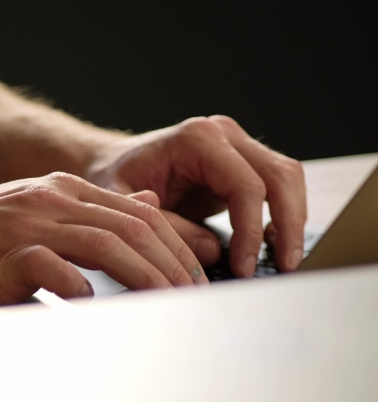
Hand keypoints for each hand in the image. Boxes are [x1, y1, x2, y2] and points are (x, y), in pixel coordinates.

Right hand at [0, 172, 206, 309]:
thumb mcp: (37, 209)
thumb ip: (90, 210)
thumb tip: (148, 205)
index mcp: (63, 189)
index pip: (137, 213)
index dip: (175, 244)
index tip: (194, 273)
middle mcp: (51, 200)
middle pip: (131, 226)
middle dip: (171, 262)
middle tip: (193, 291)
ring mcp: (29, 225)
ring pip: (105, 244)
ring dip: (144, 274)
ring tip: (167, 299)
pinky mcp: (6, 255)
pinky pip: (53, 268)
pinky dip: (79, 286)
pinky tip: (92, 301)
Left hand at [85, 116, 306, 276]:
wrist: (108, 163)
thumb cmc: (112, 179)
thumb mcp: (124, 206)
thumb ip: (164, 225)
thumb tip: (212, 252)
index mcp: (195, 139)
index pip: (244, 184)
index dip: (251, 229)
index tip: (244, 265)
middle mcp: (222, 134)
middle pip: (279, 175)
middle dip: (287, 224)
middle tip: (285, 266)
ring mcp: (235, 145)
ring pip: (286, 178)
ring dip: (292, 219)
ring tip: (285, 260)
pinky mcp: (241, 163)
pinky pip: (275, 186)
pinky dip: (281, 215)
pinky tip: (272, 246)